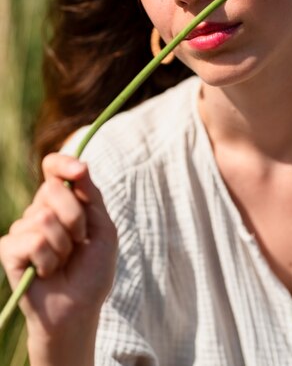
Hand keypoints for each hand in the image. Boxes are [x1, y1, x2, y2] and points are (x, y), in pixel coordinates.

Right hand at [0, 153, 117, 339]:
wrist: (79, 308)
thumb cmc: (93, 270)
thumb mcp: (102, 228)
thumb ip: (91, 195)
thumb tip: (80, 164)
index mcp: (62, 201)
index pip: (53, 167)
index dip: (63, 163)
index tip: (79, 170)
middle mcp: (38, 210)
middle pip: (52, 189)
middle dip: (75, 217)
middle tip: (79, 242)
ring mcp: (21, 230)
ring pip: (44, 217)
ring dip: (64, 244)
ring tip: (63, 260)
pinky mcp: (8, 250)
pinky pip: (32, 241)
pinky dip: (49, 259)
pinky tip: (47, 271)